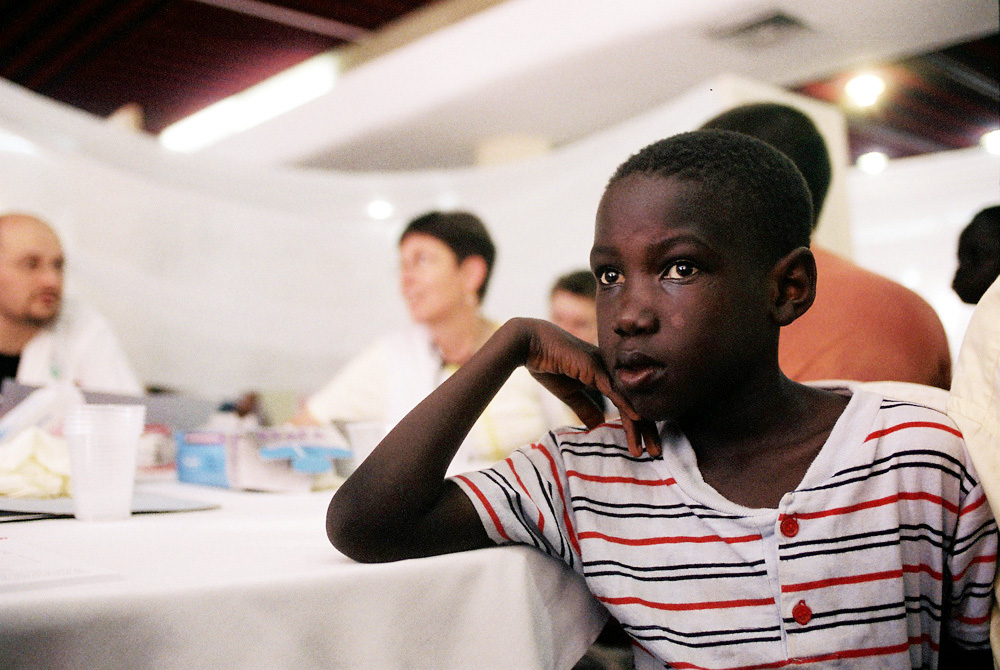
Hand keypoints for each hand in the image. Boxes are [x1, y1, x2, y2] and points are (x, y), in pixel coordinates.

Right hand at [515, 318, 660, 457]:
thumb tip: (599, 425)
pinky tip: (637, 419)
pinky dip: (626, 404)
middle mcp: (610, 371)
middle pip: (635, 403)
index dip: (637, 426)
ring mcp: (604, 367)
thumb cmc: (548, 364)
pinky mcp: (595, 367)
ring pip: (628, 400)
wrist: (530, 344)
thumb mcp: (570, 393)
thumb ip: (586, 408)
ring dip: (640, 426)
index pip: (627, 403)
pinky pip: (614, 390)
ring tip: (649, 448)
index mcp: (606, 375)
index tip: (644, 447)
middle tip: (656, 453)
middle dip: (647, 429)